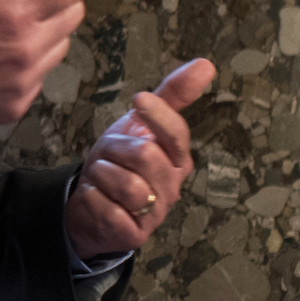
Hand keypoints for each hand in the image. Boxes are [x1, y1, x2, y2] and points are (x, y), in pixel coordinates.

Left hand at [66, 58, 217, 257]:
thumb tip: (207, 64)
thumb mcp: (140, 124)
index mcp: (177, 158)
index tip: (137, 99)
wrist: (92, 205)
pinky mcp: (133, 236)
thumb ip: (172, 95)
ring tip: (100, 177)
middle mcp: (171, 187)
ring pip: (125, 183)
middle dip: (114, 149)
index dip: (157, 114)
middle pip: (144, 155)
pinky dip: (92, 198)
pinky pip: (108, 210)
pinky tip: (95, 197)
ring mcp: (155, 214)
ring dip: (100, 174)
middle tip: (107, 156)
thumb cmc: (120, 162)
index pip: (177, 134)